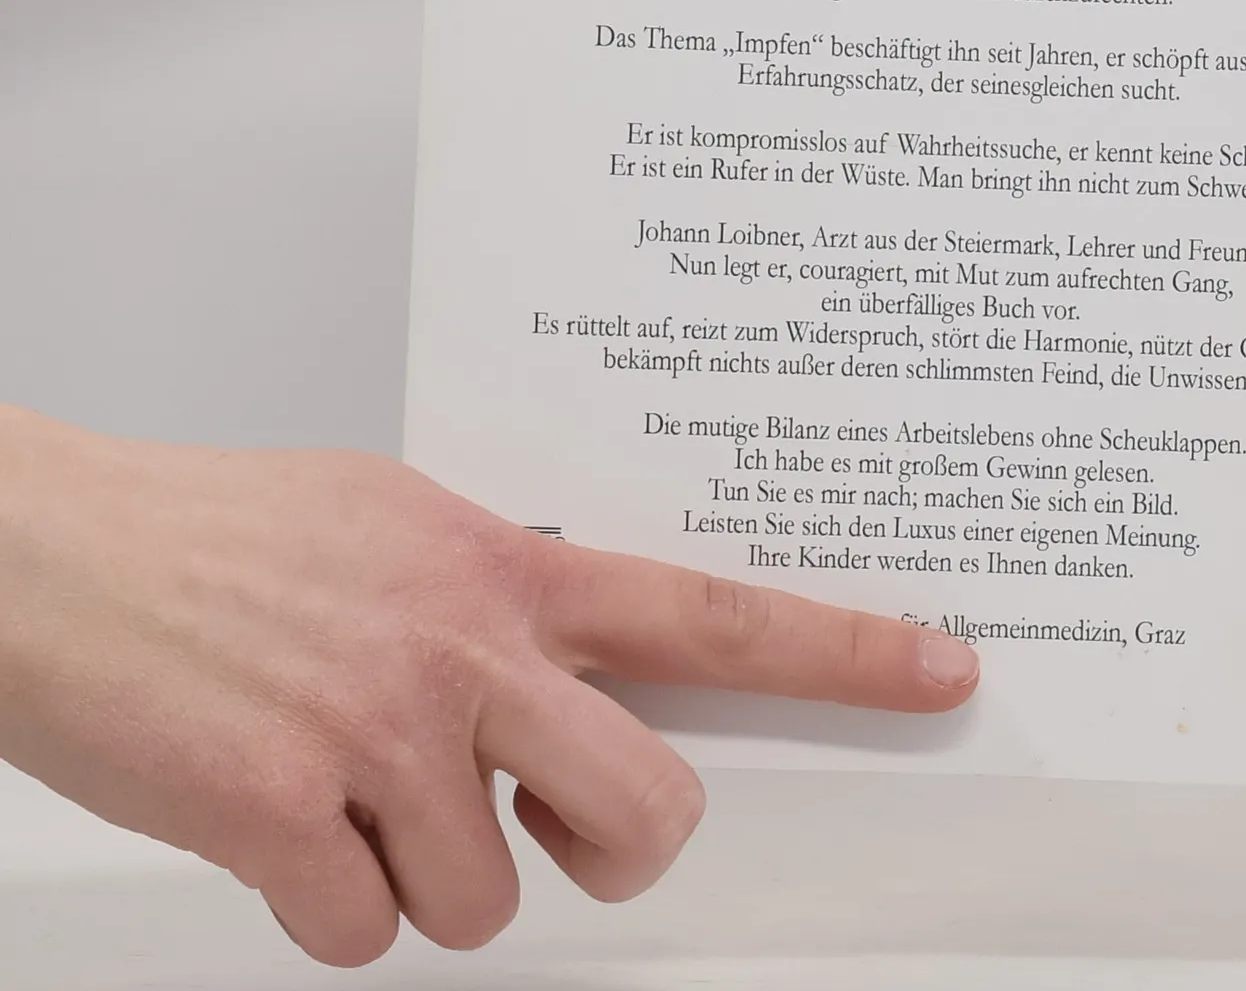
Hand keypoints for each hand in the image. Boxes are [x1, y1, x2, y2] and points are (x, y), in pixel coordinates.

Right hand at [0, 405, 976, 966]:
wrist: (55, 552)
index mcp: (508, 567)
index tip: (941, 671)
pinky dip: (328, 908)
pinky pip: (366, 939)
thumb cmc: (224, 534)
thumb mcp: (400, 523)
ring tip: (346, 789)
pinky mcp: (283, 817)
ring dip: (427, 877)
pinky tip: (275, 822)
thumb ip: (503, 594)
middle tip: (541, 823)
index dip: (844, 651)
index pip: (714, 613)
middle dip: (609, 849)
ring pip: (490, 901)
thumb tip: (563, 672)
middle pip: (648, 809)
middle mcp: (469, 648)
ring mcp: (382, 733)